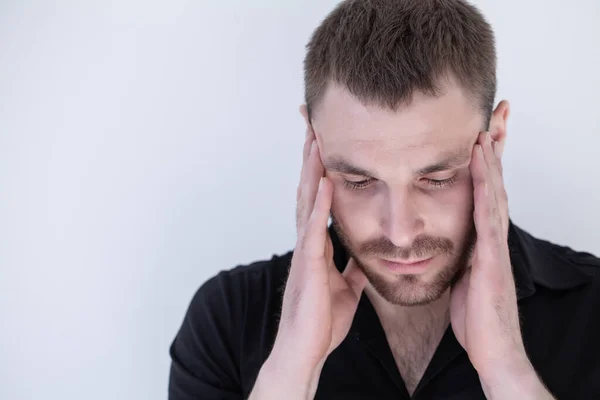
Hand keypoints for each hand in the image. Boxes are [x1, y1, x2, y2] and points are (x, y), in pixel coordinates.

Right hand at [251, 127, 366, 399]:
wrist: (308, 349)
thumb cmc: (322, 319)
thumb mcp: (347, 286)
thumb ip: (352, 266)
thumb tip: (365, 255)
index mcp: (319, 244)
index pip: (320, 198)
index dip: (321, 169)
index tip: (325, 141)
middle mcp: (309, 240)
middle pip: (309, 189)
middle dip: (311, 157)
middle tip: (314, 124)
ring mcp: (307, 250)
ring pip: (307, 201)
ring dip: (311, 169)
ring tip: (316, 138)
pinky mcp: (309, 265)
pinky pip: (313, 229)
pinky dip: (318, 205)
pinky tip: (323, 182)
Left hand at [449, 132, 553, 398]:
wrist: (492, 350)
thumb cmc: (477, 317)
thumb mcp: (462, 277)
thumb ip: (459, 255)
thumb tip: (446, 242)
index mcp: (481, 238)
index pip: (482, 190)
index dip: (483, 160)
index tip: (478, 130)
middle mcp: (491, 235)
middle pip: (494, 181)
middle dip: (495, 145)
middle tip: (497, 110)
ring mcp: (494, 243)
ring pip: (494, 190)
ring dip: (491, 156)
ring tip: (486, 124)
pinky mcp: (492, 255)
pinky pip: (488, 212)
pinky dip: (486, 183)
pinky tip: (480, 161)